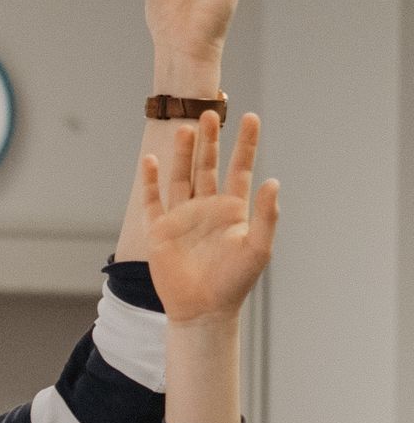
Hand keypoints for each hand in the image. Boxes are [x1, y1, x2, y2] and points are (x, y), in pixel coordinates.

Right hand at [141, 109, 279, 323]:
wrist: (202, 311)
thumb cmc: (233, 283)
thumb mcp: (258, 249)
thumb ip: (265, 215)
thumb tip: (273, 182)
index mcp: (233, 210)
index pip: (240, 168)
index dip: (247, 143)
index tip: (252, 118)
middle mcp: (207, 208)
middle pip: (208, 165)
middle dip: (210, 140)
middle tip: (210, 112)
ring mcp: (182, 217)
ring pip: (181, 177)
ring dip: (183, 154)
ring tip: (186, 128)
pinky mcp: (160, 231)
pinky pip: (153, 201)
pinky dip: (151, 181)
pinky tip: (151, 161)